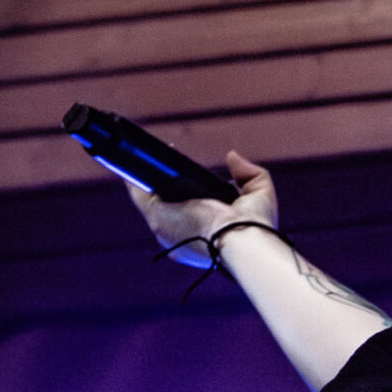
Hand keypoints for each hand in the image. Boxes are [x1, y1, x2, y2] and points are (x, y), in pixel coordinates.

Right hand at [128, 149, 278, 266]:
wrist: (242, 239)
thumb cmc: (255, 225)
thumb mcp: (258, 193)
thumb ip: (247, 173)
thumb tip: (231, 156)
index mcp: (202, 233)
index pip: (186, 210)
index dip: (181, 188)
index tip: (180, 168)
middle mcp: (180, 235)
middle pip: (164, 203)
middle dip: (160, 179)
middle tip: (163, 154)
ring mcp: (166, 228)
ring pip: (148, 198)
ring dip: (144, 174)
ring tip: (144, 151)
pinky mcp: (157, 217)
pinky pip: (138, 193)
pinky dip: (132, 175)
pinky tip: (132, 157)